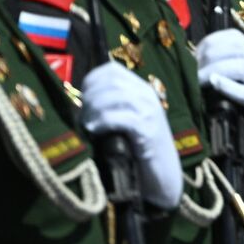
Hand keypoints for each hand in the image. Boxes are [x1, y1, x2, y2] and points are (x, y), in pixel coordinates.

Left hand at [79, 62, 183, 207]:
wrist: (163, 173)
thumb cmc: (139, 148)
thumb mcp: (127, 120)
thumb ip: (112, 106)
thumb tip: (80, 101)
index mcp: (142, 89)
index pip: (112, 69)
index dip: (92, 79)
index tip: (81, 97)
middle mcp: (147, 95)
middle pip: (111, 81)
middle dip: (91, 96)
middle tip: (82, 115)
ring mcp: (149, 112)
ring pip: (115, 96)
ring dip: (95, 109)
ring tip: (87, 124)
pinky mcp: (147, 131)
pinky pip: (120, 118)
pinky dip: (103, 122)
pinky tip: (95, 131)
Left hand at [197, 30, 243, 185]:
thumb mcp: (232, 86)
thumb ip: (219, 72)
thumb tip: (189, 64)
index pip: (232, 37)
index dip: (209, 43)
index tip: (193, 56)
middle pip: (235, 48)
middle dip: (209, 57)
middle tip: (192, 73)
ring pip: (241, 66)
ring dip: (216, 70)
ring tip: (199, 81)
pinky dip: (230, 87)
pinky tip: (216, 84)